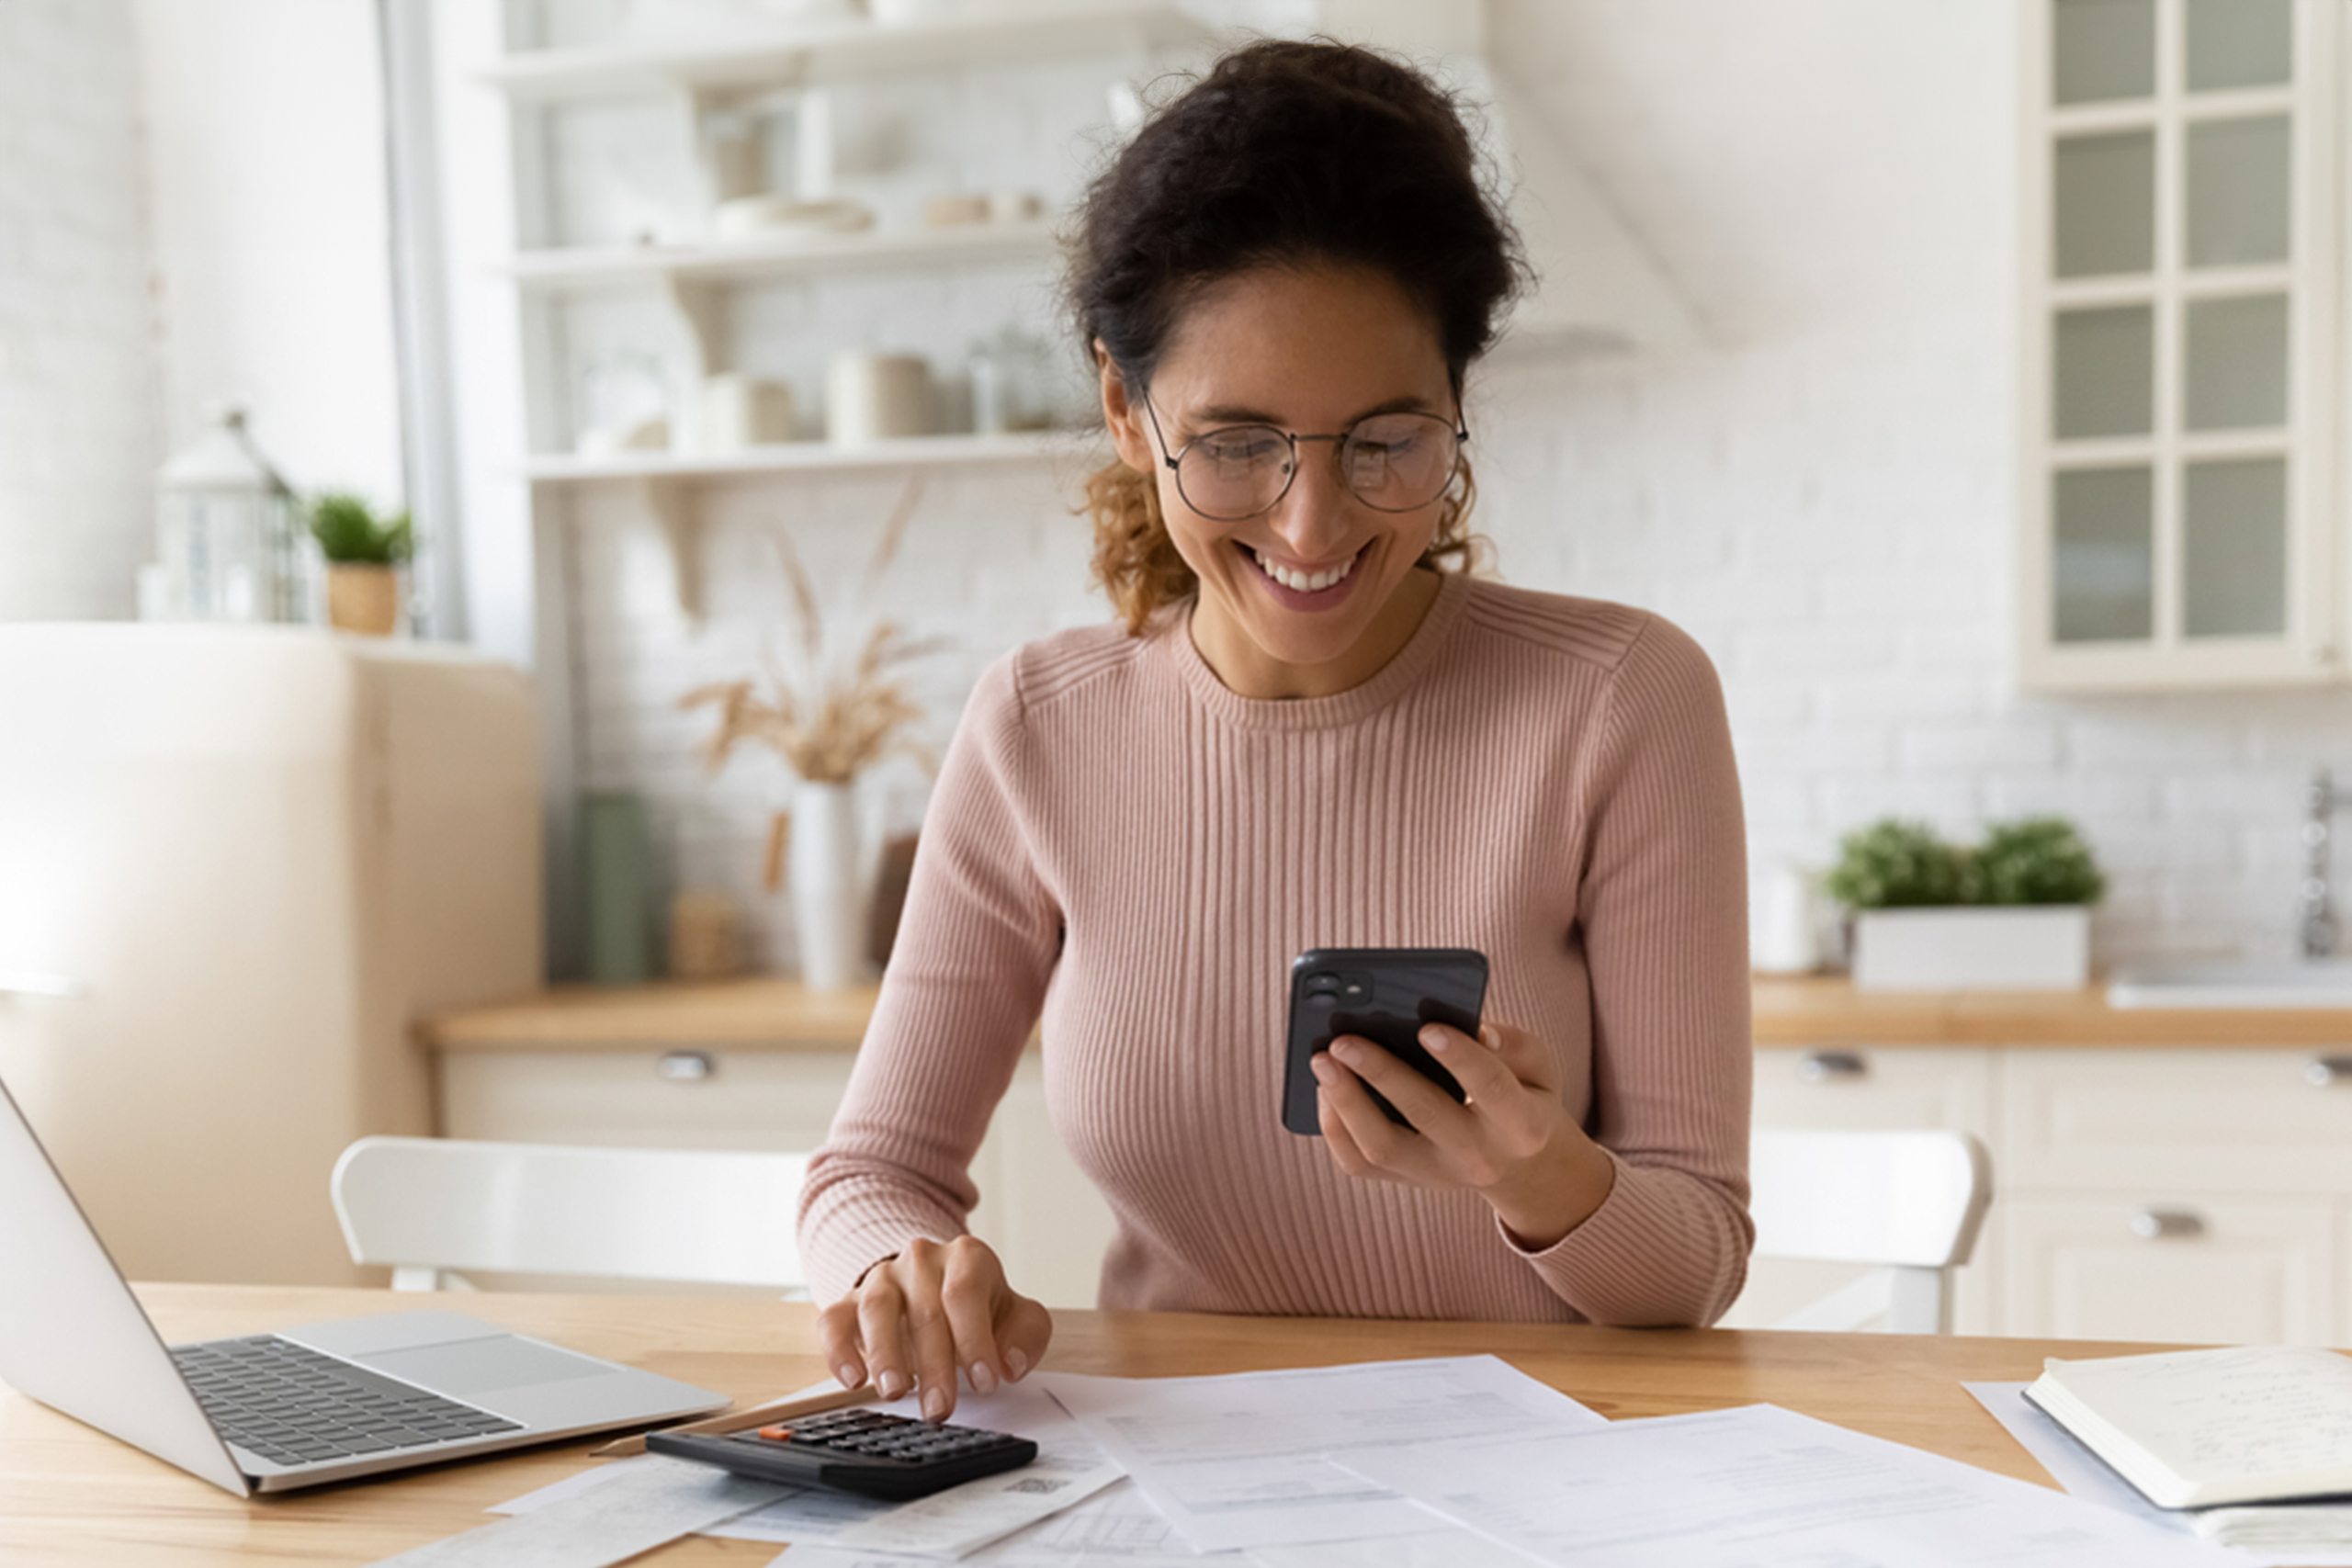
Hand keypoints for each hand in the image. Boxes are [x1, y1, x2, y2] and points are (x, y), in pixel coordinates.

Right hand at [816, 1235, 1051, 1421]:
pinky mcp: (849, 1301)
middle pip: (924, 1309)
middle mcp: (921, 1260)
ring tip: (895, 1392)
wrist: (935, 1285)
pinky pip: (834, 1320)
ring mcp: (882, 1278)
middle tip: (940, 1408)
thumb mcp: (1016, 1317)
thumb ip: (1026, 1336)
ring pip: (877, 1309)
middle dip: (934, 1365)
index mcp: (967, 1257)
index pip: (966, 1293)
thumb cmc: (978, 1307)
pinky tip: (852, 1380)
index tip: (984, 1382)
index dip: (974, 1340)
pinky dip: (839, 1350)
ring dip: (885, 1354)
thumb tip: (1009, 1364)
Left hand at [1311, 1020, 1615, 1248]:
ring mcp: (1438, 1175)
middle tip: (1344, 1039)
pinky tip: (1323, 1090)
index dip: (1460, 1057)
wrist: (1521, 1166)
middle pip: (1425, 1115)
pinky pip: (1360, 1164)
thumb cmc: (1524, 1095)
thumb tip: (1476, 1029)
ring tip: (1321, 1060)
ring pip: (1382, 1147)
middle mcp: (1478, 1157)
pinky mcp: (1407, 1180)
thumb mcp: (1538, 1067)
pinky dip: (1335, 1128)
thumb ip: (1513, 1043)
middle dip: (1382, 1073)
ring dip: (1347, 1102)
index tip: (1426, 1027)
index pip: (1491, 1088)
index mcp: (1522, 1124)